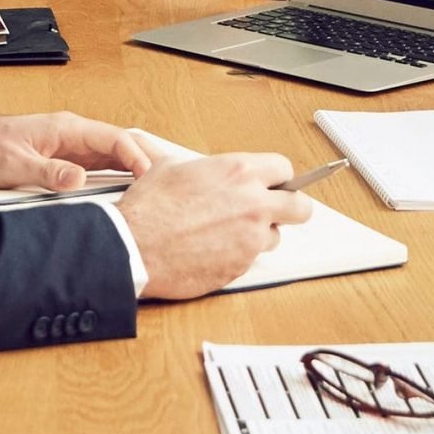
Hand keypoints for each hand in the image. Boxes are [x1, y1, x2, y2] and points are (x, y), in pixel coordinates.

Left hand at [0, 111, 162, 194]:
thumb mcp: (16, 164)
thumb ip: (50, 172)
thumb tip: (80, 179)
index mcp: (66, 128)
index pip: (114, 138)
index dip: (137, 156)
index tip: (150, 176)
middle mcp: (71, 134)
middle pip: (117, 146)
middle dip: (140, 164)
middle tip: (159, 188)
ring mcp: (68, 145)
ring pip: (108, 156)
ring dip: (128, 171)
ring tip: (146, 192)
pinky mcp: (61, 157)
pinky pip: (94, 164)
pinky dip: (110, 176)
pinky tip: (118, 190)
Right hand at [117, 150, 310, 298]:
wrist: (132, 246)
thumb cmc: (148, 208)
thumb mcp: (174, 167)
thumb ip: (208, 168)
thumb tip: (210, 170)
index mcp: (240, 172)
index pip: (284, 169)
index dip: (277, 178)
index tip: (272, 184)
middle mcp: (253, 204)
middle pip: (301, 207)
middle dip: (290, 208)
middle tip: (274, 211)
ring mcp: (250, 238)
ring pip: (275, 237)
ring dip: (259, 235)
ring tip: (228, 233)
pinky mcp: (240, 266)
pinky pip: (251, 259)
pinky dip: (238, 255)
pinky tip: (213, 249)